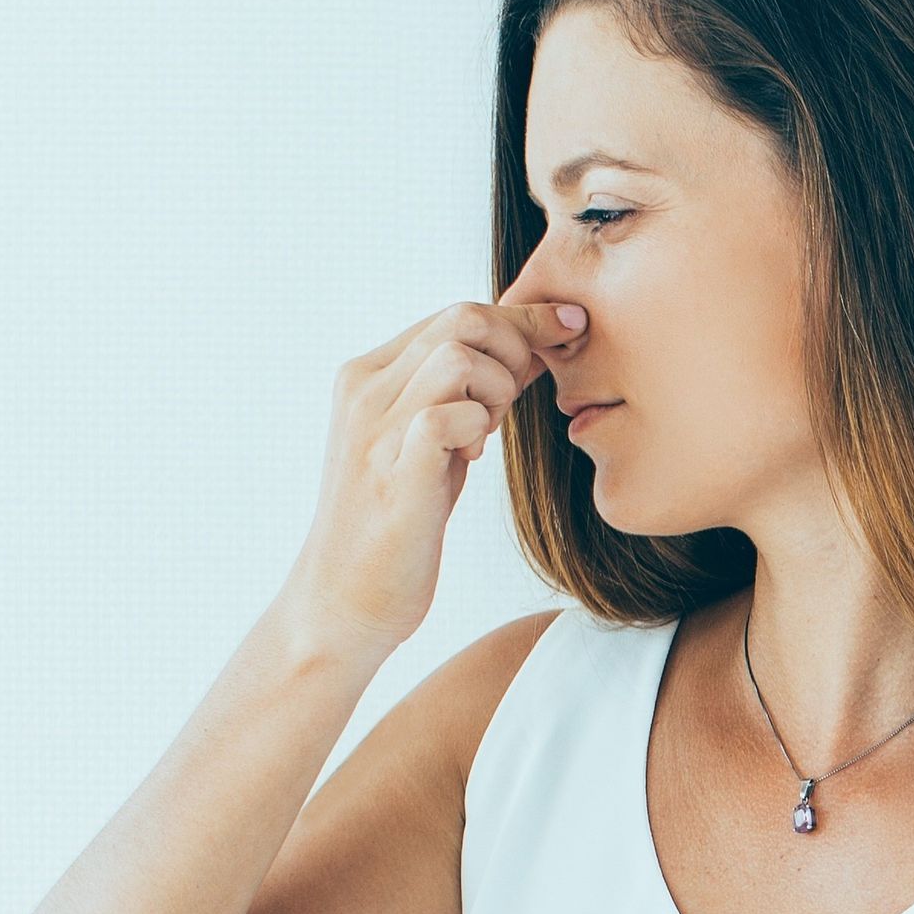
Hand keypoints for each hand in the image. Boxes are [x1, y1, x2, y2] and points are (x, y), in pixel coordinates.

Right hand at [280, 298, 587, 660]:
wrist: (344, 600)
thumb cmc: (398, 522)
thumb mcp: (435, 442)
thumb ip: (468, 395)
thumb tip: (532, 349)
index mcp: (371, 374)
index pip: (456, 313)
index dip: (522, 320)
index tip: (569, 333)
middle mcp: (364, 390)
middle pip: (462, 320)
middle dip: (519, 348)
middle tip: (523, 397)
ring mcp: (374, 429)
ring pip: (458, 357)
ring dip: (498, 390)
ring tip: (487, 433)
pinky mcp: (392, 472)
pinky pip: (447, 417)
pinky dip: (476, 429)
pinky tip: (470, 458)